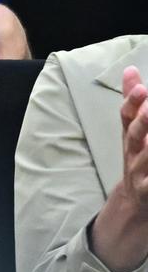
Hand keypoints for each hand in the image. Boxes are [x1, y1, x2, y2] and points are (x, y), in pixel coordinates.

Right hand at [118, 66, 147, 210]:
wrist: (136, 202)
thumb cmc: (140, 157)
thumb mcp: (134, 130)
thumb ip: (132, 102)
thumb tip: (130, 70)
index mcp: (130, 136)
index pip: (126, 116)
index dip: (132, 102)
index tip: (142, 88)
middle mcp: (133, 153)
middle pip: (134, 135)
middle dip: (144, 121)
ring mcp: (140, 174)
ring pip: (146, 159)